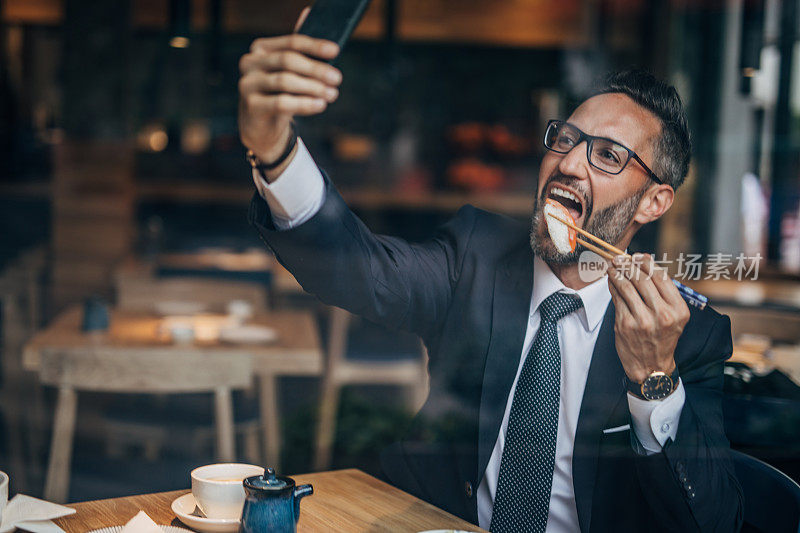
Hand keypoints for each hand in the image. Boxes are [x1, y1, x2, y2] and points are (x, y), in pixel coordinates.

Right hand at [238, 7, 341, 175]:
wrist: (261, 127)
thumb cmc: (279, 94)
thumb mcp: (288, 71)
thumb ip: (298, 47)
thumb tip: (310, 11)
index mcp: (260, 49)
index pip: (291, 43)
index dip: (314, 46)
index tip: (335, 51)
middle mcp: (250, 63)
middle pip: (288, 61)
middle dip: (316, 69)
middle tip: (337, 78)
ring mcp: (247, 84)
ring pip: (285, 81)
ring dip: (313, 88)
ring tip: (332, 94)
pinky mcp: (251, 106)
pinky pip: (282, 103)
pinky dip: (304, 104)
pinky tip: (320, 105)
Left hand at [607, 253, 689, 383]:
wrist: (651, 367)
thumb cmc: (662, 338)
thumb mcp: (674, 317)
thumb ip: (663, 294)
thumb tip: (644, 265)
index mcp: (678, 310)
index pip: (661, 277)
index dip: (646, 262)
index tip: (638, 256)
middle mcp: (663, 314)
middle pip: (642, 278)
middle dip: (629, 264)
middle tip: (620, 258)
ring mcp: (642, 320)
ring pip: (626, 286)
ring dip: (617, 272)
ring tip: (613, 266)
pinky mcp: (625, 324)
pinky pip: (617, 298)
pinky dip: (612, 286)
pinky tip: (611, 280)